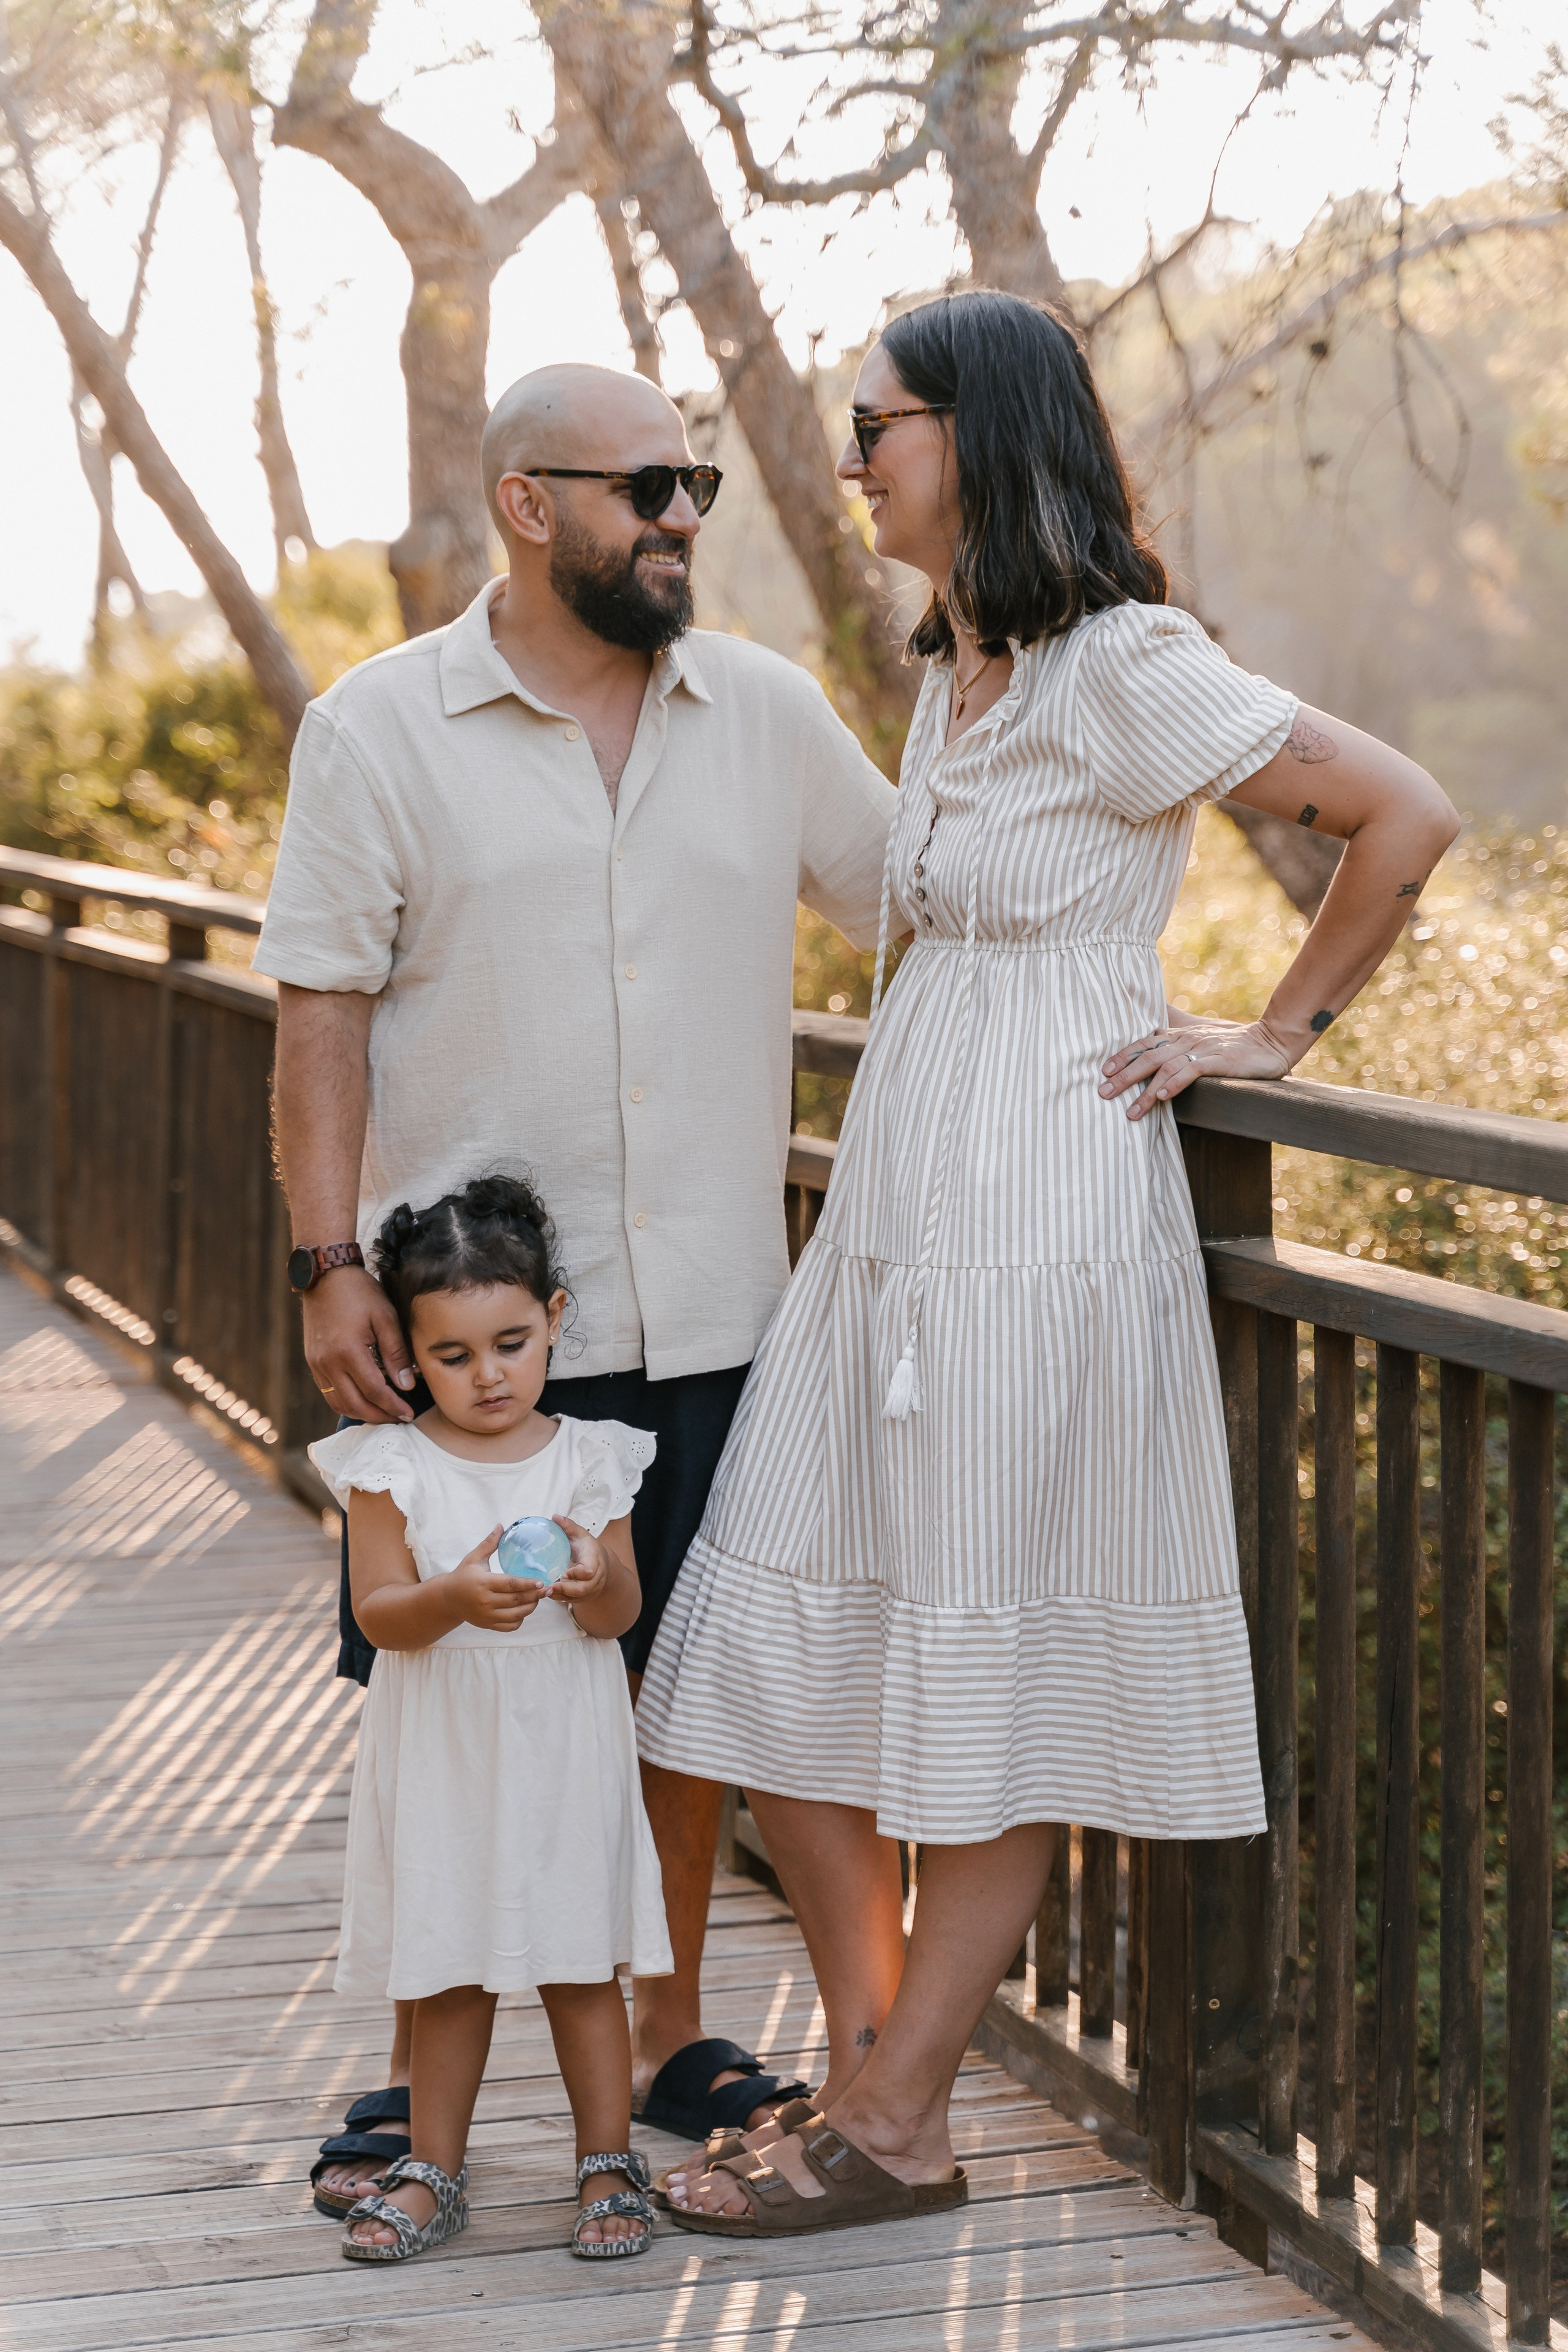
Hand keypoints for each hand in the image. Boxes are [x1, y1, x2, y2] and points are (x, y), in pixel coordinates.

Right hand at [301, 1265, 416, 1422]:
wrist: (325, 1276)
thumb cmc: (359, 1292)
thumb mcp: (385, 1317)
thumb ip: (396, 1353)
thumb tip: (406, 1385)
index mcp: (348, 1352)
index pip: (374, 1391)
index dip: (393, 1407)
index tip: (409, 1414)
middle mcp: (328, 1363)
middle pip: (355, 1404)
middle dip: (379, 1416)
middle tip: (399, 1419)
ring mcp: (317, 1364)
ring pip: (339, 1403)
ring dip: (361, 1413)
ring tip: (383, 1413)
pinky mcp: (312, 1361)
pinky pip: (328, 1393)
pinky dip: (346, 1402)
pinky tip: (363, 1400)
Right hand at [447, 1526, 544, 1632]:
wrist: (448, 1599)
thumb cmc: (463, 1575)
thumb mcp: (474, 1558)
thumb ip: (489, 1543)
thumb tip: (501, 1525)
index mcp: (483, 1583)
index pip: (510, 1584)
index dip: (527, 1584)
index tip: (541, 1582)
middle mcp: (485, 1601)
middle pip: (516, 1600)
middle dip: (535, 1595)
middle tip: (548, 1589)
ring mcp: (486, 1616)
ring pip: (516, 1615)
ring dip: (531, 1607)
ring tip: (539, 1598)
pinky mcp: (488, 1625)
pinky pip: (510, 1626)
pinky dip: (520, 1619)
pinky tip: (525, 1609)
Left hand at [547, 1516, 612, 1608]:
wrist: (602, 1562)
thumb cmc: (587, 1547)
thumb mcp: (580, 1534)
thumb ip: (568, 1526)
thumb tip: (554, 1517)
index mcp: (595, 1559)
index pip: (589, 1571)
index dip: (578, 1573)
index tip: (564, 1573)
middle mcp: (596, 1577)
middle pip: (584, 1588)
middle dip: (566, 1589)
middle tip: (549, 1587)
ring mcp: (592, 1588)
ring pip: (578, 1597)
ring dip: (561, 1595)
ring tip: (545, 1591)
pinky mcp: (585, 1596)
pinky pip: (573, 1601)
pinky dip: (561, 1598)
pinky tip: (548, 1593)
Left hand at [1099, 1016, 1294, 1121]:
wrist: (1271, 1040)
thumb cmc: (1233, 1043)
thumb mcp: (1202, 1037)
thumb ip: (1180, 1037)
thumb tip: (1157, 1041)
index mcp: (1180, 1035)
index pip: (1144, 1043)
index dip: (1123, 1056)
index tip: (1104, 1071)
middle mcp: (1186, 1039)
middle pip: (1147, 1056)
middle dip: (1123, 1076)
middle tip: (1103, 1093)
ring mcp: (1202, 1049)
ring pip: (1165, 1068)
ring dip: (1145, 1091)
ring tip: (1130, 1111)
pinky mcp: (1218, 1061)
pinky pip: (1191, 1071)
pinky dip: (1175, 1084)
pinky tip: (1162, 1097)